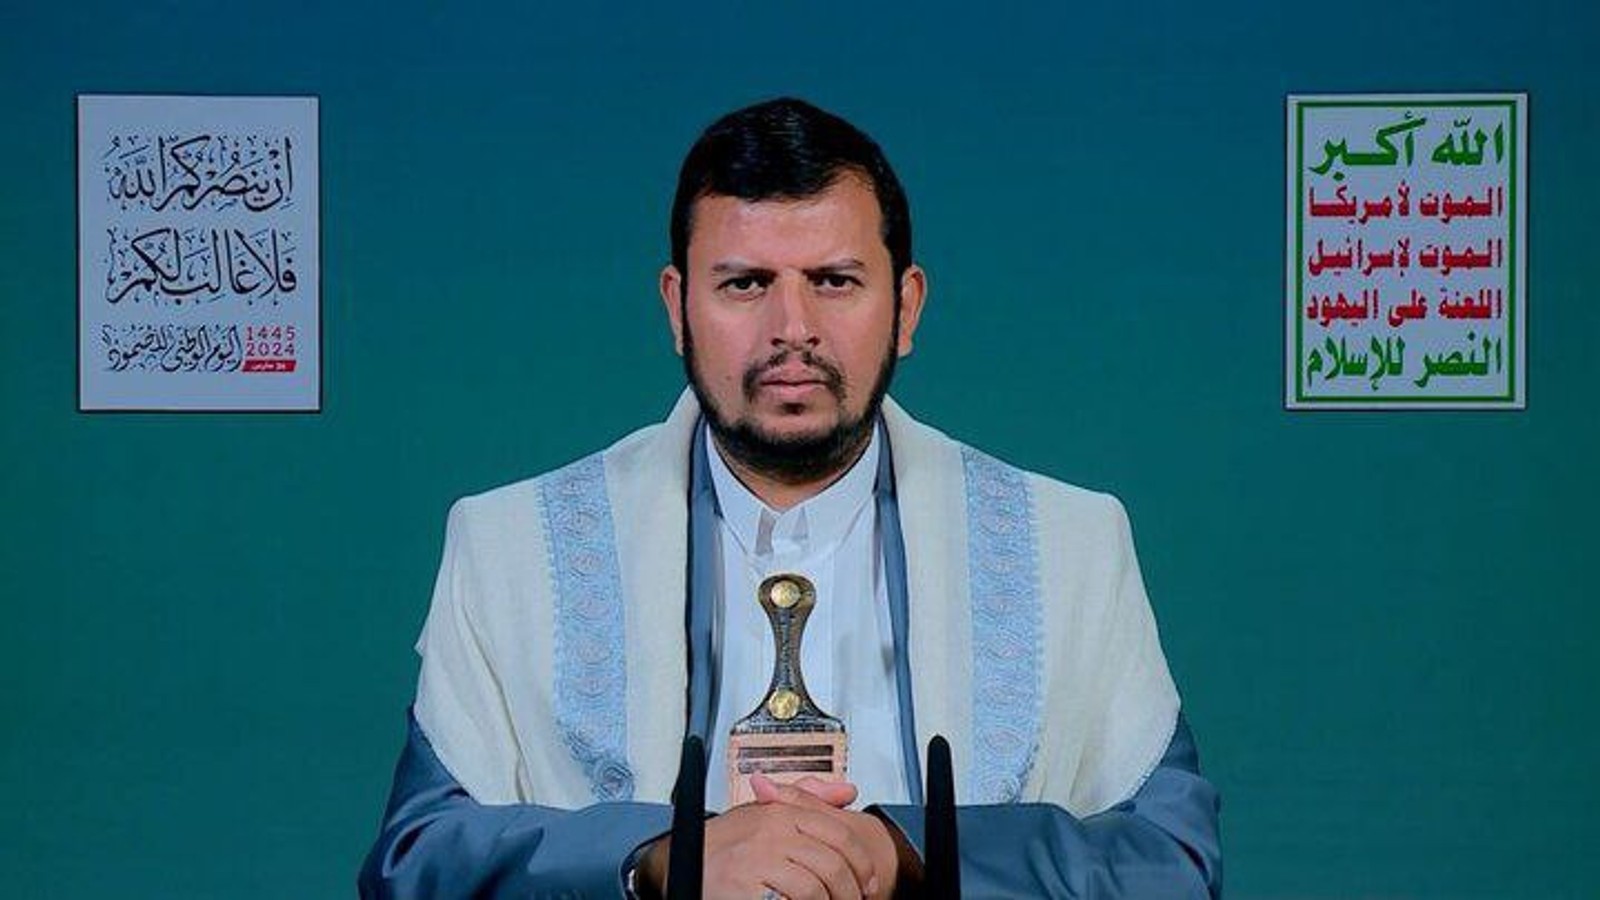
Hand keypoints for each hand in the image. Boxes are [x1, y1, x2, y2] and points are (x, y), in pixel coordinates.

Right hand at [639, 777, 883, 898]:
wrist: (677, 864)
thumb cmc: (723, 844)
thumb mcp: (764, 814)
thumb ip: (805, 800)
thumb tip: (845, 791)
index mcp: (781, 812)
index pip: (840, 834)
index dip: (862, 863)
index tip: (869, 881)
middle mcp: (772, 832)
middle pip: (834, 864)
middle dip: (851, 891)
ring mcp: (759, 860)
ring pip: (817, 887)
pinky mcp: (747, 887)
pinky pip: (794, 899)